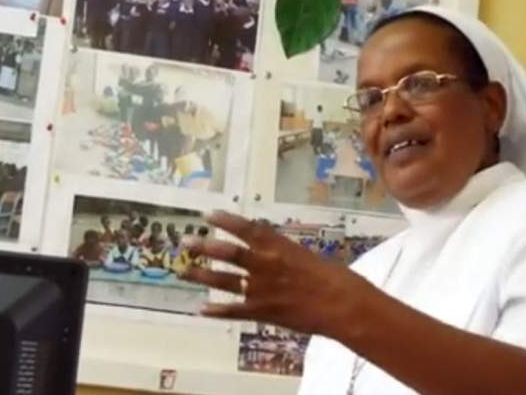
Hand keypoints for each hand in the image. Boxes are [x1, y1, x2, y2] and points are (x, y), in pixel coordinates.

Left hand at [181, 211, 372, 337]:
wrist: (343, 305)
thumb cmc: (332, 277)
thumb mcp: (304, 255)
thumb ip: (281, 252)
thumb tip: (266, 247)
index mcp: (277, 246)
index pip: (245, 228)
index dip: (224, 220)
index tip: (206, 215)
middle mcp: (264, 263)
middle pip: (227, 253)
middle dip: (203, 247)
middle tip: (184, 242)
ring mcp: (261, 288)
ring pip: (224, 280)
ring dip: (201, 275)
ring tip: (183, 271)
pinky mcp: (263, 311)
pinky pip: (234, 310)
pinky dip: (217, 310)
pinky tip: (201, 309)